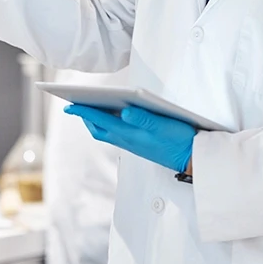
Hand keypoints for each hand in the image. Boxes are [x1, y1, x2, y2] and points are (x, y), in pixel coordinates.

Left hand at [64, 105, 195, 173]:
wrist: (193, 159)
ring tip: (91, 108)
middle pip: (99, 130)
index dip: (84, 112)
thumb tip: (123, 111)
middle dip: (85, 117)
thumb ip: (144, 118)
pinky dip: (109, 124)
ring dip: (96, 121)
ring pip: (107, 133)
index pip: (101, 120)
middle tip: (76, 104)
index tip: (69, 104)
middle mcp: (129, 141)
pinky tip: (114, 117)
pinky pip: (117, 135)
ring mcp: (134, 145)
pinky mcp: (140, 146)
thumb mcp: (164, 125)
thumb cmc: (181, 139)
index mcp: (132, 134)